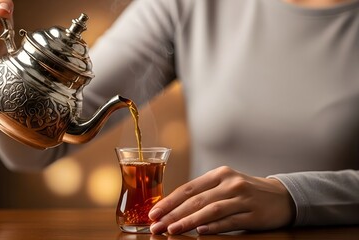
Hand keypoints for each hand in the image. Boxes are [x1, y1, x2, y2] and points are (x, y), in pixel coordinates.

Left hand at [148, 166, 294, 234]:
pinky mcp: (253, 214)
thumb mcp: (225, 184)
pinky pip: (230, 221)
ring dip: (189, 221)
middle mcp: (230, 183)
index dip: (169, 201)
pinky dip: (214, 227)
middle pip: (196, 200)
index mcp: (219, 174)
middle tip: (156, 225)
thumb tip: (173, 207)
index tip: (154, 212)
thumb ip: (204, 192)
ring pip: (211, 210)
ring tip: (172, 230)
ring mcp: (242, 199)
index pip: (188, 188)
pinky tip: (200, 232)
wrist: (282, 196)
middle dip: (173, 213)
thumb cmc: (246, 191)